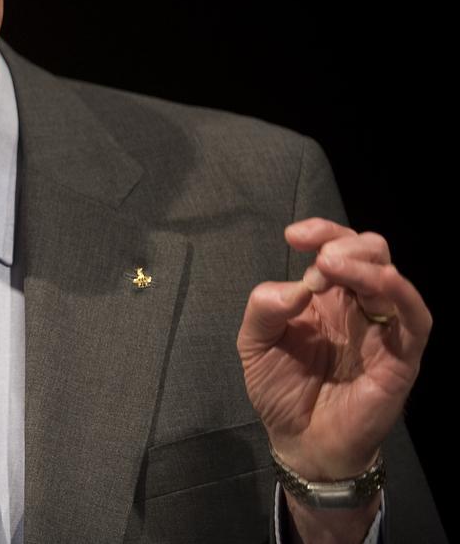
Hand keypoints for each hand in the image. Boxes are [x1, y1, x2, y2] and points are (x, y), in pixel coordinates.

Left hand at [238, 219, 429, 479]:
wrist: (300, 441)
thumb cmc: (281, 389)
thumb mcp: (255, 344)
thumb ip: (264, 309)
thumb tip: (295, 286)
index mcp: (325, 297)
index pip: (335, 248)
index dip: (321, 231)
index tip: (294, 235)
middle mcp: (356, 306)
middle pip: (370, 252)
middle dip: (344, 244)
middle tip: (319, 260)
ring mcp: (381, 329)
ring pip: (392, 279)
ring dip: (365, 264)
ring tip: (332, 264)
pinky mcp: (402, 357)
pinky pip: (416, 320)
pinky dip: (403, 295)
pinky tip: (384, 281)